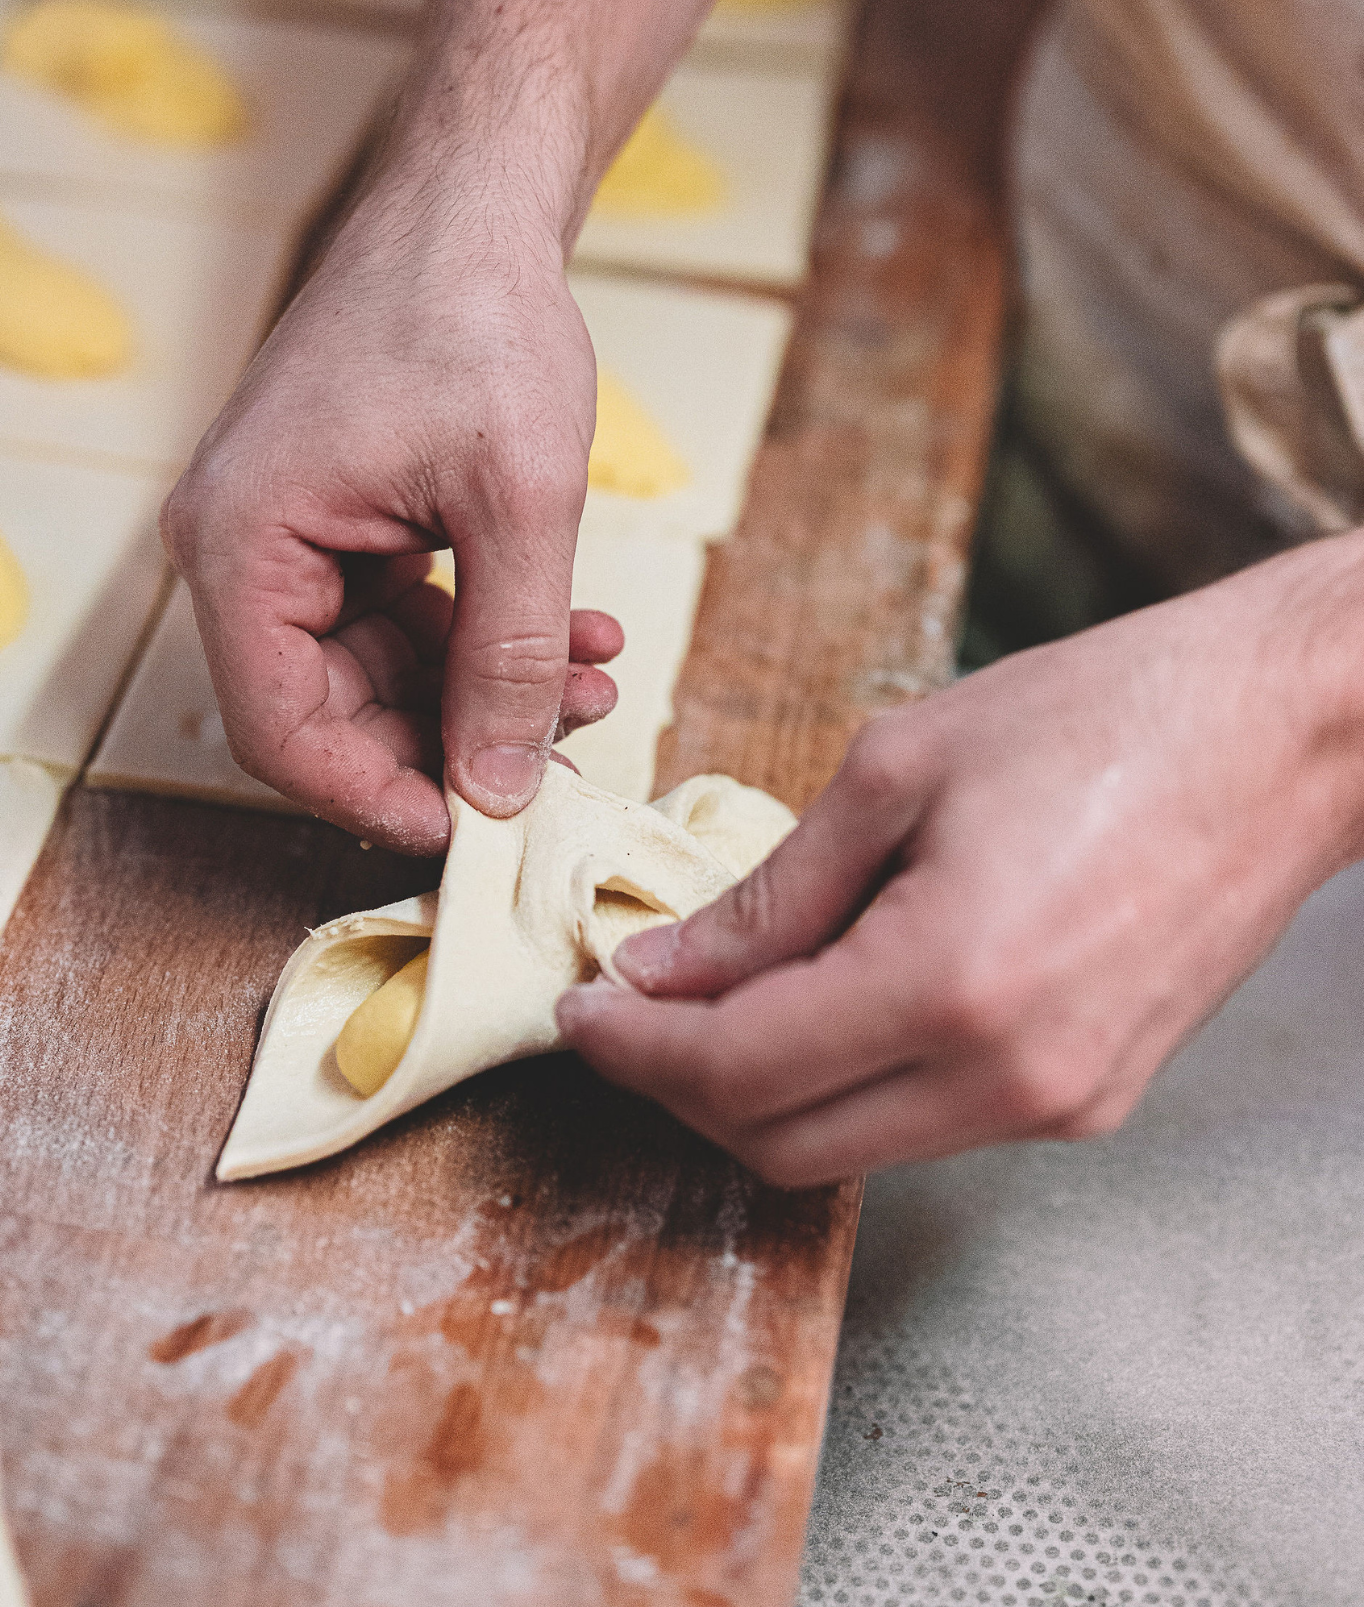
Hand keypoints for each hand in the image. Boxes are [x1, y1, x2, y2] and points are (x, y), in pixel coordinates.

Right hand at [161, 163, 615, 855]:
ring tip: (598, 678)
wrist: (475, 202)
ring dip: (491, 688)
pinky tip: (580, 634)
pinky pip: (404, 619)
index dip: (380, 796)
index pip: (279, 731)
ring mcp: (290, 534)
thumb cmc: (478, 318)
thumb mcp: (521, 505)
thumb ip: (509, 658)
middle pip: (332, 711)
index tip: (479, 832)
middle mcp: (241, 547)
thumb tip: (501, 788)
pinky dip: (488, 635)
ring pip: (382, 672)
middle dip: (459, 740)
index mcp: (242, 543)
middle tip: (568, 754)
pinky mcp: (342, 522)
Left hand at [558, 539, 1363, 1184]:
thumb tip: (667, 965)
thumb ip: (771, 892)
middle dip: (679, 1086)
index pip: (736, 1071)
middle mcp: (1010, 1080)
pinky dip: (849, 1079)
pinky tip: (825, 996)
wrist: (1282, 733)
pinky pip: (928, 1123)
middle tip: (626, 1008)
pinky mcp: (1093, 1100)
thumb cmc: (1105, 715)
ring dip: (761, 1087)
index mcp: (950, 984)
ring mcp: (1060, 1106)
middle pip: (780, 1145)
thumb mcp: (900, 768)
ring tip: (716, 991)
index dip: (635, 1049)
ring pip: (851, 1149)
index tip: (581, 1006)